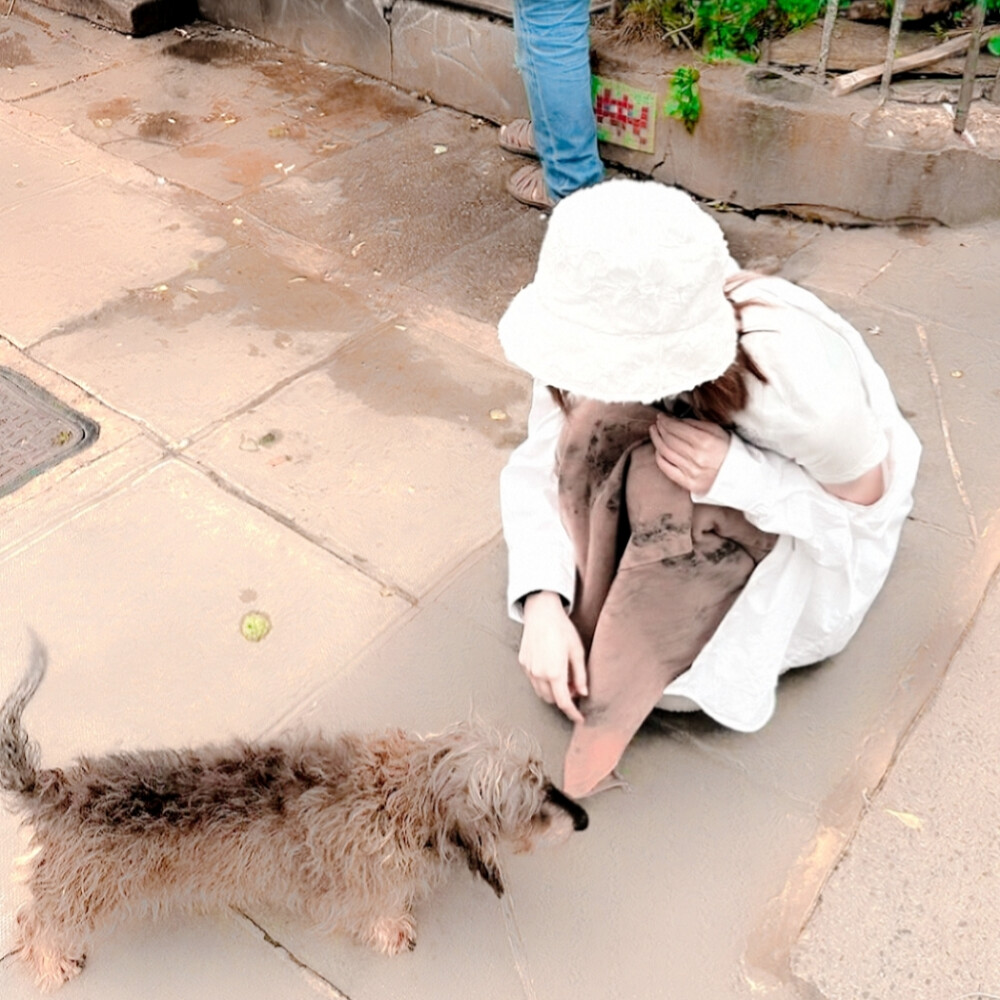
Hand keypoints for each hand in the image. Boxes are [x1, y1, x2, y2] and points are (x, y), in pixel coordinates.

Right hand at [519, 592, 587, 723]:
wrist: (541, 612)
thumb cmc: (562, 629)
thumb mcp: (577, 651)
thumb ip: (580, 675)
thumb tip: (583, 693)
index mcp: (555, 672)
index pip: (564, 702)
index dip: (572, 713)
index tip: (579, 718)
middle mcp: (539, 674)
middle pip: (552, 700)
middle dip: (564, 699)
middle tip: (574, 688)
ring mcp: (529, 669)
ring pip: (541, 692)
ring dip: (553, 692)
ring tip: (564, 678)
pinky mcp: (523, 663)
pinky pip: (534, 681)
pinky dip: (543, 683)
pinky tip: (552, 670)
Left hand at [650, 414, 730, 493]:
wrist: (742, 476)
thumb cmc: (730, 451)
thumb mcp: (717, 431)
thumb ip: (695, 424)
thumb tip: (675, 420)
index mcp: (705, 442)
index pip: (676, 428)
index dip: (665, 421)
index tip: (661, 417)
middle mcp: (697, 457)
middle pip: (669, 439)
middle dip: (660, 428)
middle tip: (657, 423)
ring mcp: (691, 472)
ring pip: (665, 452)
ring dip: (657, 440)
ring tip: (655, 433)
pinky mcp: (689, 483)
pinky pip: (666, 468)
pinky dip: (659, 457)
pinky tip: (659, 450)